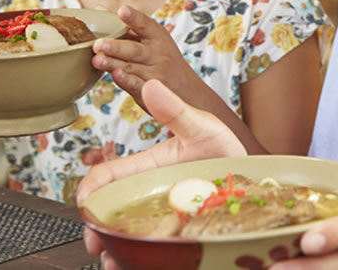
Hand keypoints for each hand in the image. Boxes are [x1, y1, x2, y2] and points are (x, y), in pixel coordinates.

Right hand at [78, 79, 245, 268]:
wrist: (250, 170)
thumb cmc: (222, 145)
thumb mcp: (201, 126)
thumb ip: (175, 110)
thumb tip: (151, 85)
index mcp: (146, 168)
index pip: (107, 177)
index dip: (90, 188)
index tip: (86, 201)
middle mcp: (148, 193)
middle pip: (109, 211)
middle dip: (96, 226)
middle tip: (94, 241)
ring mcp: (161, 213)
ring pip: (126, 232)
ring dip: (113, 246)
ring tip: (110, 260)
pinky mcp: (177, 230)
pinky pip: (152, 246)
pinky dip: (138, 257)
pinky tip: (130, 264)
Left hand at [92, 5, 203, 106]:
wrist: (186, 88)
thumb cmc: (162, 57)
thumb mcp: (152, 38)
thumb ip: (127, 27)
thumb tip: (99, 9)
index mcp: (157, 36)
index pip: (144, 25)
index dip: (133, 18)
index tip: (122, 10)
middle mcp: (157, 54)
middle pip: (134, 49)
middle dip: (116, 47)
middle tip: (98, 44)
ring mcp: (154, 73)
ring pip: (130, 67)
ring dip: (113, 64)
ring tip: (97, 60)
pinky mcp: (148, 91)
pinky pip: (136, 85)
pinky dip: (126, 81)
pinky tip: (116, 75)